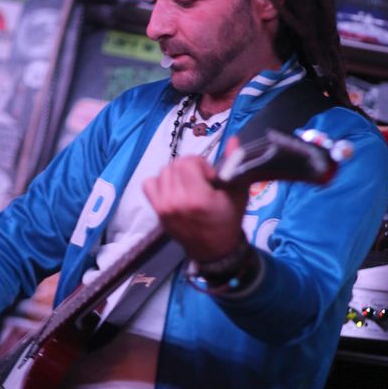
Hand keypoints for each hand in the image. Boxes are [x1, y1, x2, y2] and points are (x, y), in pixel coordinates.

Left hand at [143, 138, 248, 261]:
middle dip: (189, 167)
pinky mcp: (156, 211)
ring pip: (163, 172)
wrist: (214, 249)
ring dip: (176, 174)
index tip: (210, 177)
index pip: (187, 163)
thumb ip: (234, 163)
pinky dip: (160, 183)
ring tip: (189, 186)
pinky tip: (174, 190)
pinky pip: (149, 184)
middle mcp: (176, 202)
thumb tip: (233, 139)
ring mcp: (163, 207)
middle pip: (174, 165)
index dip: (201, 164)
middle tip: (201, 181)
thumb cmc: (228, 220)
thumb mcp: (238, 192)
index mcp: (197, 198)